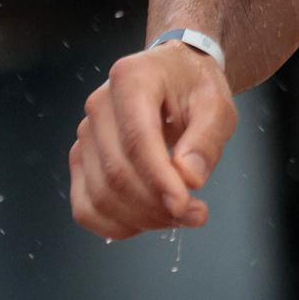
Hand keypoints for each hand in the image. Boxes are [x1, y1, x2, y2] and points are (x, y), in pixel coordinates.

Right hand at [69, 43, 235, 240]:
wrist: (175, 74)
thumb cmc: (195, 86)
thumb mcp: (217, 103)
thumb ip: (206, 138)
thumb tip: (189, 179)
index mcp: (131, 79)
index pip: (138, 139)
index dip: (159, 179)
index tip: (185, 205)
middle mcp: (98, 106)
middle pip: (117, 172)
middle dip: (156, 205)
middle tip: (197, 214)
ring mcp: (84, 134)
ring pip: (100, 195)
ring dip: (141, 218)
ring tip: (181, 216)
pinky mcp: (81, 160)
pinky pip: (86, 207)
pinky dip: (117, 224)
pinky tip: (150, 220)